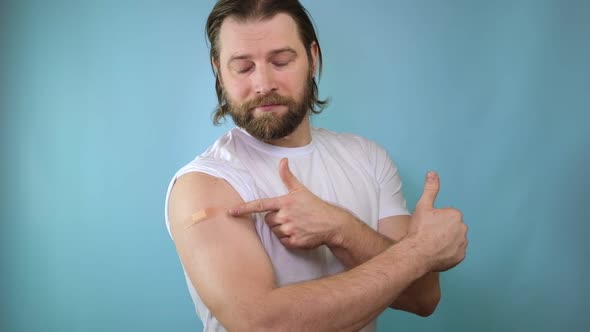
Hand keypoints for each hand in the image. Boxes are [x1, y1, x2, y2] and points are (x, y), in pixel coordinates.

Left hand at [229, 158, 351, 248]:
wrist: (332, 223)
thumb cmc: (315, 206)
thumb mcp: (301, 190)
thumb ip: (288, 176)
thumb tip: (282, 160)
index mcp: (284, 202)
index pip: (259, 205)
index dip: (244, 208)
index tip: (231, 212)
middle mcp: (285, 216)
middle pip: (268, 221)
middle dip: (275, 220)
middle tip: (289, 217)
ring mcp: (290, 229)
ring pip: (275, 232)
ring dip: (281, 230)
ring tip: (295, 225)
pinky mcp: (294, 242)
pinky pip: (283, 242)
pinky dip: (288, 239)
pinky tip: (298, 233)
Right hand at [406, 172, 467, 271]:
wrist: (417, 253)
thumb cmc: (419, 230)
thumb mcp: (423, 206)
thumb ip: (430, 189)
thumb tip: (432, 173)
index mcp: (455, 215)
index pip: (446, 216)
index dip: (435, 220)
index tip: (428, 225)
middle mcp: (463, 229)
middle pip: (452, 227)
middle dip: (442, 230)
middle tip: (429, 235)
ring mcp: (463, 244)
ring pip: (454, 240)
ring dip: (446, 241)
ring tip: (431, 245)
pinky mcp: (460, 257)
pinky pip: (455, 252)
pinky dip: (448, 252)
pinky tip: (436, 252)